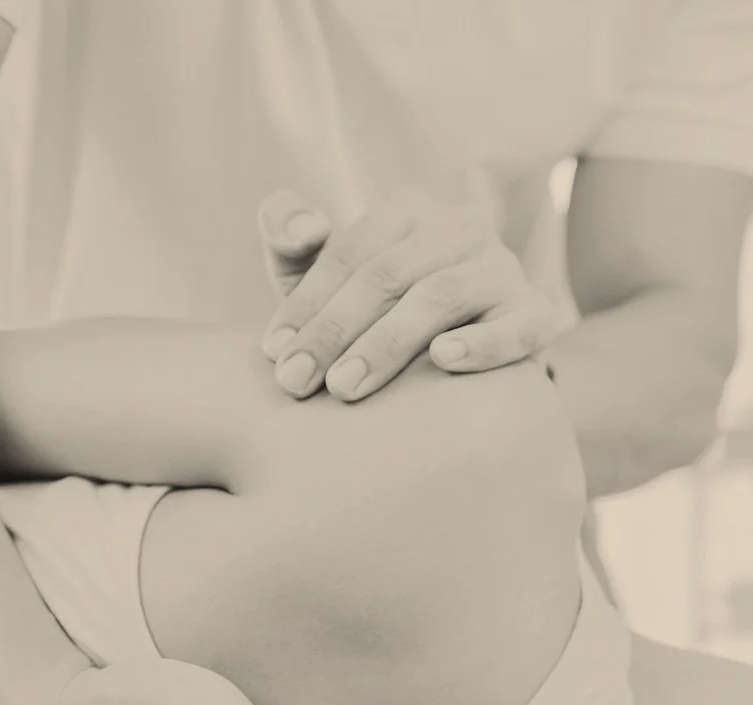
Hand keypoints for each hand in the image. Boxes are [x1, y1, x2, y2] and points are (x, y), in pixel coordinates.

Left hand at [257, 188, 555, 401]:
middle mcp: (459, 228)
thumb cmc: (370, 319)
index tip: (272, 353)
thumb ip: (291, 240)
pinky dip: (481, 343)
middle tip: (295, 382)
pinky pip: (514, 327)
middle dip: (333, 331)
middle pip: (386, 275)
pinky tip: (443, 360)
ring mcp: (501, 269)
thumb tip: (304, 227)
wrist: (459, 365)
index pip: (348, 253)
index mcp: (406, 213)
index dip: (306, 303)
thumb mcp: (325, 279)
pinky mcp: (536, 314)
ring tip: (344, 387)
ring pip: (439, 296)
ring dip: (386, 344)